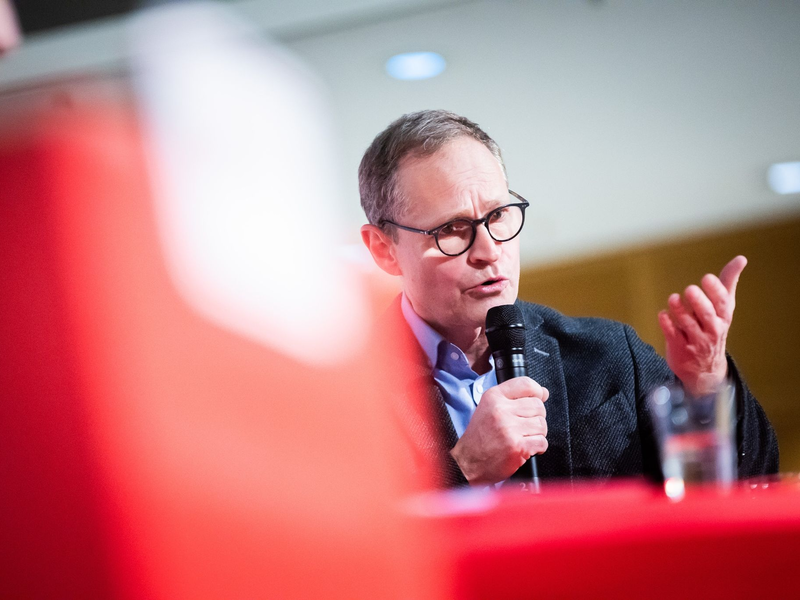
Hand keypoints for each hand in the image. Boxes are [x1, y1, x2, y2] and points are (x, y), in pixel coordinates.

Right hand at [450, 377, 548, 484]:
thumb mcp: (488, 407)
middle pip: (538, 406)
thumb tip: (543, 393)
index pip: (525, 384)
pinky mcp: (517, 447)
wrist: (468, 461)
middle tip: (524, 426)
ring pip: (542, 424)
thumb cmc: (479, 436)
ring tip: (523, 437)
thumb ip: (513, 397)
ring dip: (537, 433)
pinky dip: (538, 447)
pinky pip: (542, 442)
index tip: (540, 397)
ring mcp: (509, 428)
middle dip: (536, 417)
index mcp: (493, 397)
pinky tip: (525, 447)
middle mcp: (500, 410)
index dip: (537, 391)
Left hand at [658, 255, 745, 396]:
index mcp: (722, 317)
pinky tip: (662, 314)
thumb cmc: (714, 328)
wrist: (706, 370)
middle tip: (690, 289)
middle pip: (706, 315)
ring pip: (688, 324)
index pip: (722, 303)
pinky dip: (667, 324)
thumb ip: (728, 282)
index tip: (707, 278)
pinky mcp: (678, 347)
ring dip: (680, 311)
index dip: (715, 291)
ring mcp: (695, 340)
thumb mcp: (724, 308)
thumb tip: (741, 258)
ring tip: (673, 298)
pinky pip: (672, 335)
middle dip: (699, 302)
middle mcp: (711, 330)